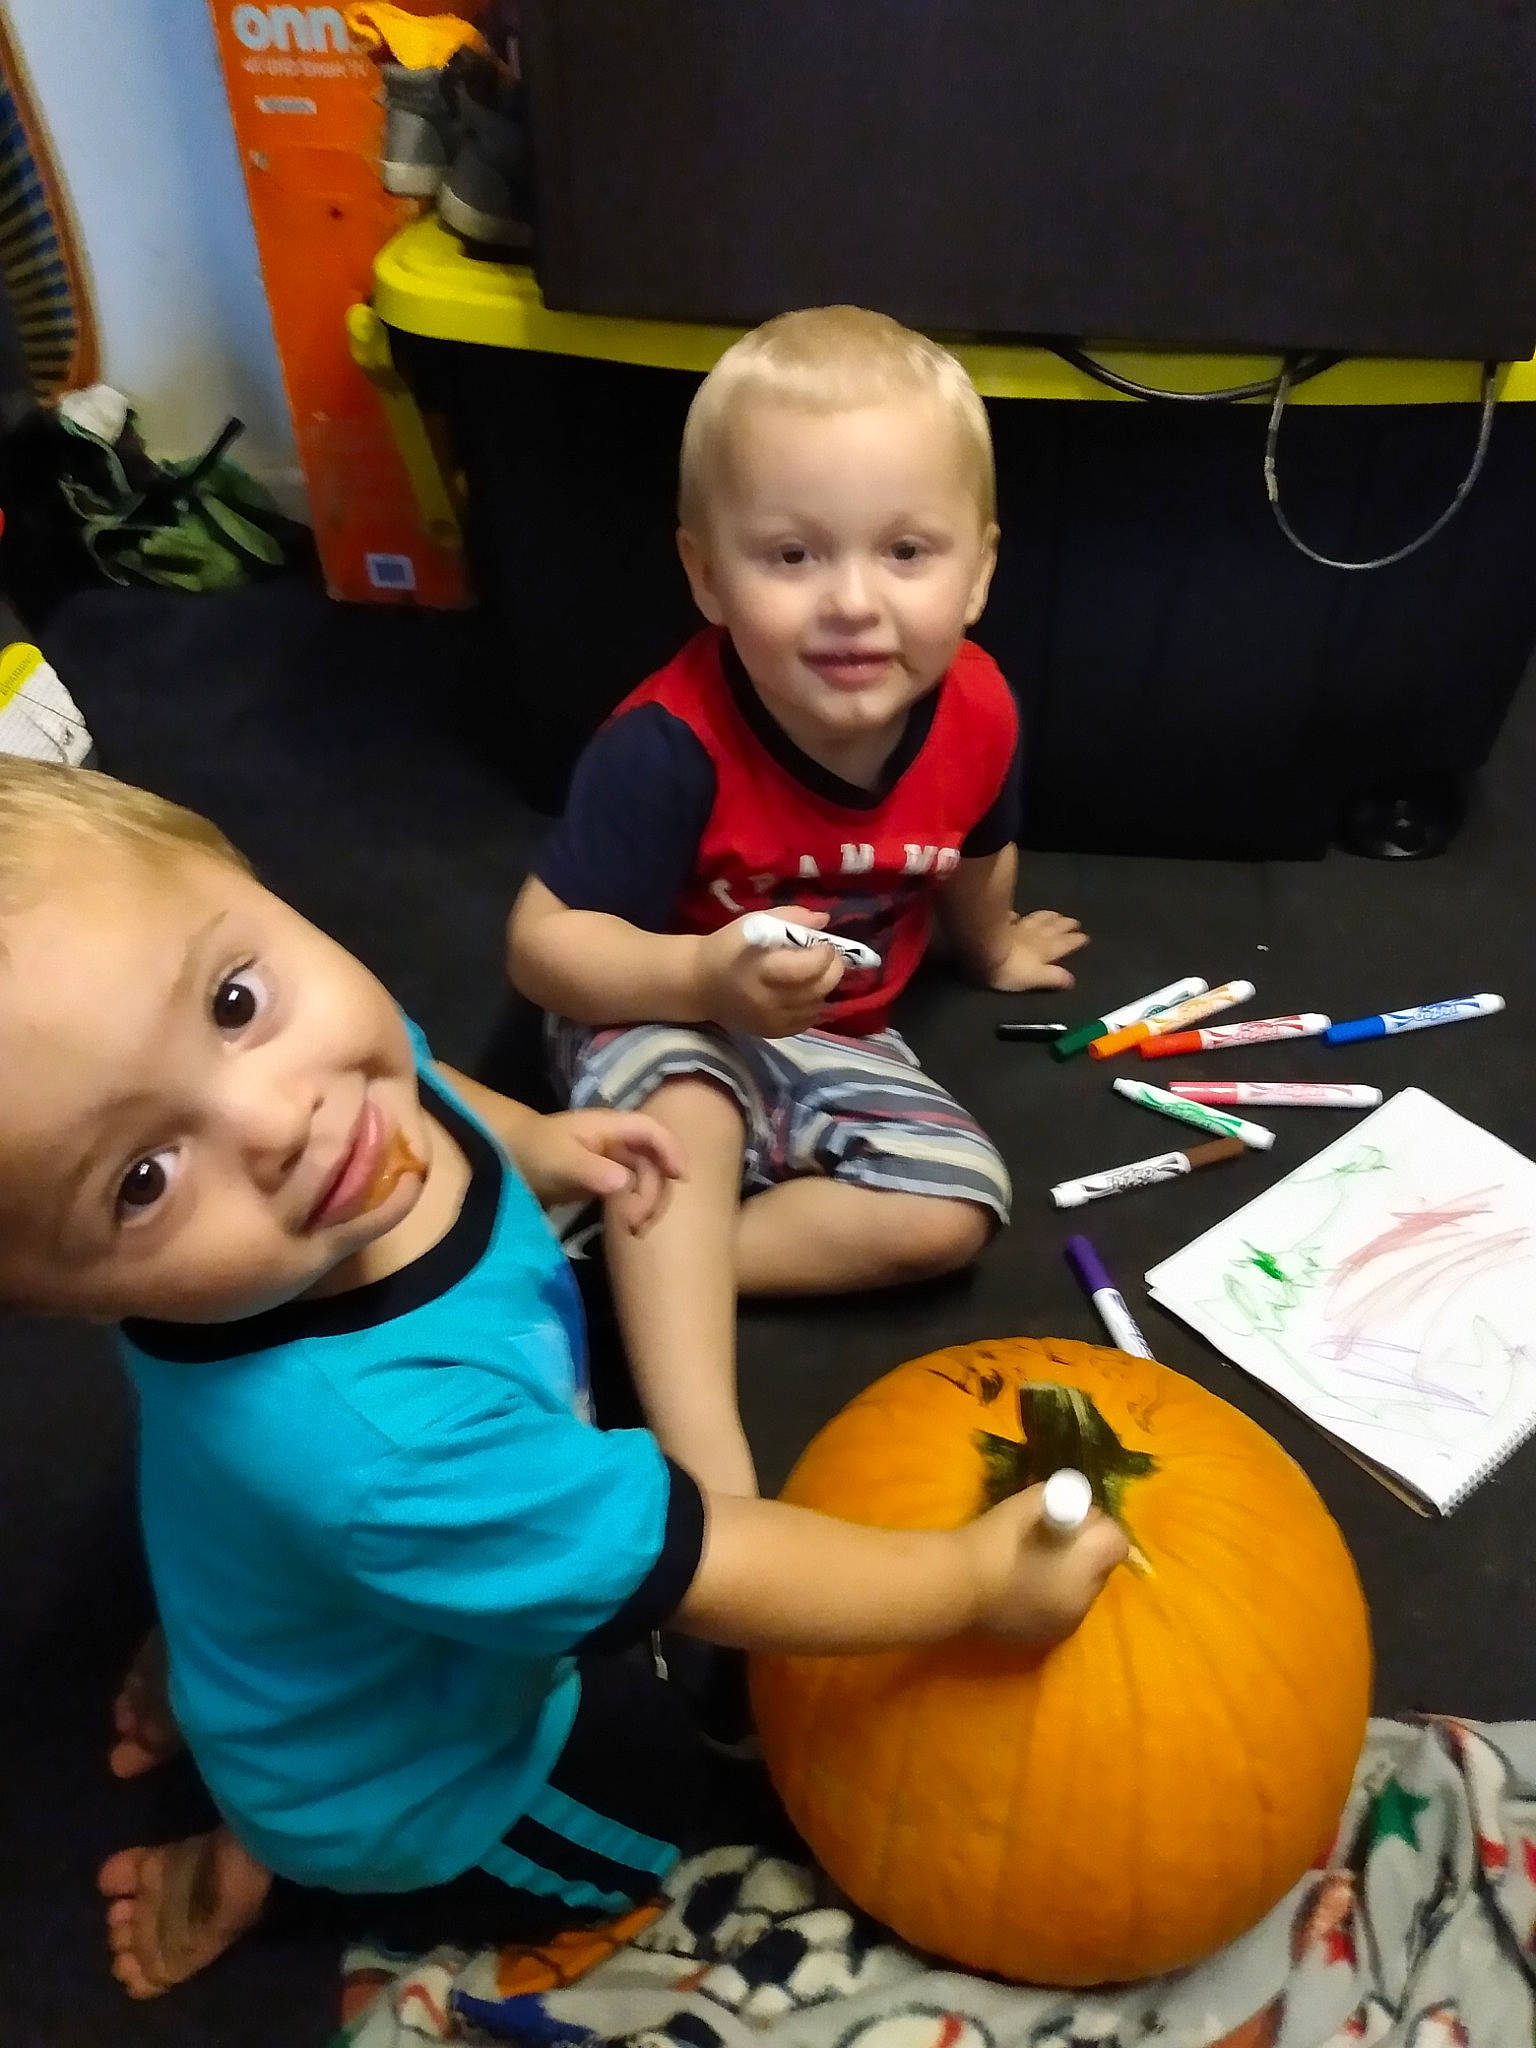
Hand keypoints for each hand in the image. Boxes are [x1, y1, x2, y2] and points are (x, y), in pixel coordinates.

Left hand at [519, 1109, 685, 1234]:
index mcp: (610, 1126)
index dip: (670, 1149)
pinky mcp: (608, 1179)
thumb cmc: (535, 1150)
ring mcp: (615, 1160)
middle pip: (654, 1162)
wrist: (510, 1156)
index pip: (651, 1131)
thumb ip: (592, 1170)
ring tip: (633, 1230)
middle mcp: (619, 1141)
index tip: (680, 1177)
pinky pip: (633, 1192)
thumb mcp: (560, 1160)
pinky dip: (635, 1209)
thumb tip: (625, 1183)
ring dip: (647, 1204)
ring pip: (647, 1180)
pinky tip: (628, 1227)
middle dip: (653, 1192)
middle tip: (638, 1223)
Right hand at [695, 909, 845, 1037]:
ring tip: (811, 974)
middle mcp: (768, 999)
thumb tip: (824, 920)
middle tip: (826, 957)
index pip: (809, 967)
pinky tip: (802, 993)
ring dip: (823, 987)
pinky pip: (807, 1021)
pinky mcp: (772, 1033)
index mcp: (762, 968)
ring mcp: (771, 1020)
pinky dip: (812, 1005)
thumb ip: (792, 917)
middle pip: (819, 988)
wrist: (700, 983)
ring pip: (818, 1005)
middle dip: (832, 969)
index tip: (823, 943)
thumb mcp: (756, 922)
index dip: (825, 953)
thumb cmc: (729, 947)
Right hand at [962, 1484, 1128, 1644]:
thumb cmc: (995, 1537)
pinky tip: (1024, 1589)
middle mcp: (1085, 1599)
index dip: (1099, 1528)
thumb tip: (1078, 1508)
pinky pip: (1062, 1612)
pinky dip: (1052, 1599)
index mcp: (1086, 1564)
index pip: (1117, 1543)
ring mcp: (1067, 1623)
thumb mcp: (1034, 1501)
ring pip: (1082, 1594)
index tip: (1073, 1520)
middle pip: (1101, 1569)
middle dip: (1085, 1554)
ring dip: (1070, 1578)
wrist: (957, 1585)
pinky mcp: (1048, 1639)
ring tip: (1035, 1567)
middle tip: (1052, 1542)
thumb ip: (1067, 1502)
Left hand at [986, 909, 1088, 992]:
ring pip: (1035, 920)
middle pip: (1052, 929)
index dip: (1074, 941)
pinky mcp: (998, 923)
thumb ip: (1052, 977)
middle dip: (1064, 925)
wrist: (980, 950)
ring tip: (1056, 914)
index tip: (1085, 936)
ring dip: (1047, 917)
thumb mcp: (1034, 978)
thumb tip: (1072, 979)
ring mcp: (1015, 927)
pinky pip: (1010, 917)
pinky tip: (1016, 914)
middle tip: (1075, 921)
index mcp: (1044, 950)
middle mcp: (1033, 936)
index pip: (1063, 944)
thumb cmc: (1008, 970)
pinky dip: (1016, 916)